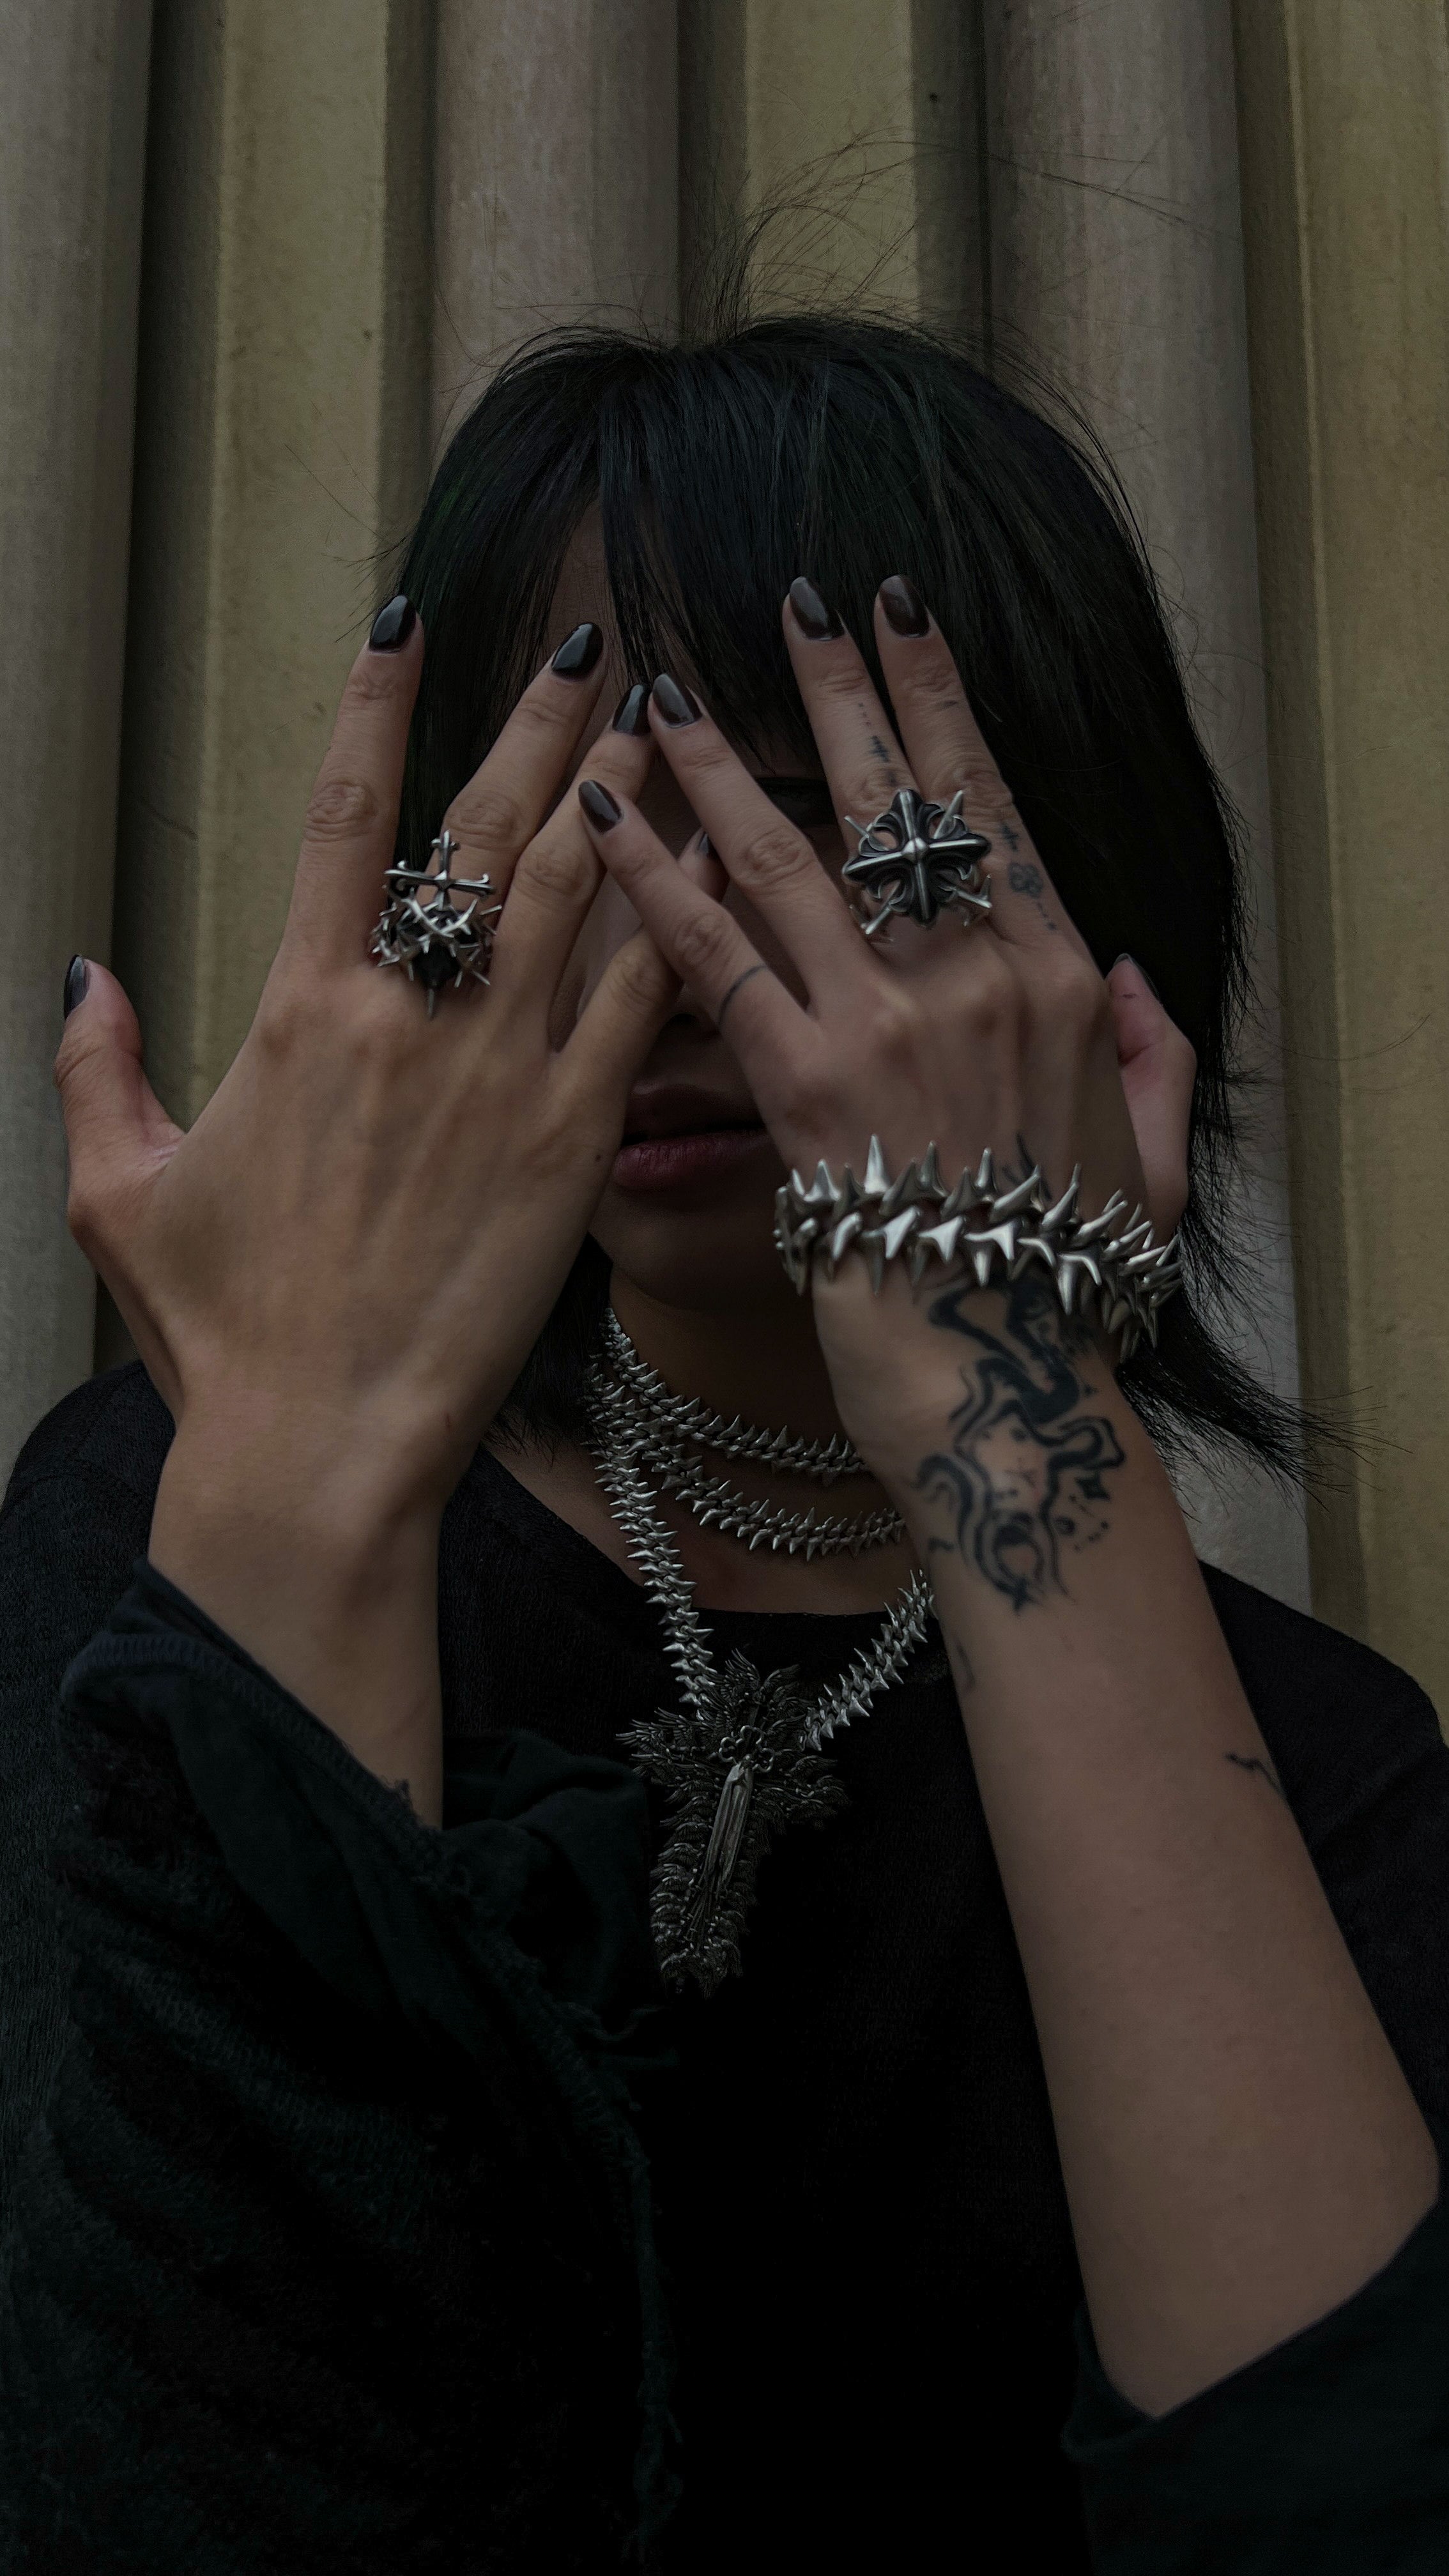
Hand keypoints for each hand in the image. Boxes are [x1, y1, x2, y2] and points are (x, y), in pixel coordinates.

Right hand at [55, 613, 686, 1811]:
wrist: (322, 1441)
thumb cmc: (220, 1331)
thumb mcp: (116, 1194)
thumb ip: (94, 1069)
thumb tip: (82, 972)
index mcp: (300, 1007)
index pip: (343, 810)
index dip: (380, 702)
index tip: (416, 619)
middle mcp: (410, 1015)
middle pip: (484, 828)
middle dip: (540, 723)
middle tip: (593, 648)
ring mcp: (501, 1072)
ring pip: (575, 893)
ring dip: (621, 798)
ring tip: (663, 721)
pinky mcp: (573, 1141)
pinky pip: (635, 1004)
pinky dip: (675, 926)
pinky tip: (712, 866)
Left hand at [574, 586, 1192, 1475]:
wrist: (1006, 1376)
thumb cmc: (1069, 1277)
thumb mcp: (1153, 1157)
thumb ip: (1153, 1052)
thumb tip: (1137, 973)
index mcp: (1064, 977)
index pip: (991, 804)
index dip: (941, 702)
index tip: (902, 620)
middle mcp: (982, 976)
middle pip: (899, 798)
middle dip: (842, 685)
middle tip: (792, 596)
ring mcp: (893, 1024)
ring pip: (791, 859)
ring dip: (721, 764)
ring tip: (663, 691)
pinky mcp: (806, 1086)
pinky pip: (715, 959)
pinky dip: (655, 880)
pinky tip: (606, 819)